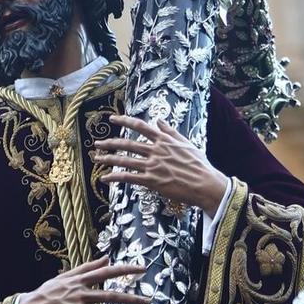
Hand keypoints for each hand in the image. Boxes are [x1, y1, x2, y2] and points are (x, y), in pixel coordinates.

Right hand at [17, 256, 147, 303]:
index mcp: (78, 280)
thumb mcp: (65, 277)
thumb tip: (106, 258)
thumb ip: (87, 267)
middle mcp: (80, 295)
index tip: (142, 268)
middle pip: (111, 295)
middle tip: (148, 300)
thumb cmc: (46, 294)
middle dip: (132, 298)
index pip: (106, 272)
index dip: (125, 269)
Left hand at [93, 114, 229, 217]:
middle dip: (110, 143)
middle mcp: (156, 150)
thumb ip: (170, 131)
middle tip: (97, 143)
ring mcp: (152, 165)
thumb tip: (158, 120)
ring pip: (124, 160)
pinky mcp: (152, 181)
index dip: (123, 121)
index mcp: (164, 140)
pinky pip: (129, 178)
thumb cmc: (199, 165)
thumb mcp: (186, 143)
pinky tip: (105, 178)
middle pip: (127, 144)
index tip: (112, 119)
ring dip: (108, 159)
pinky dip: (115, 177)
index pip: (139, 126)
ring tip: (97, 158)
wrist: (206, 184)